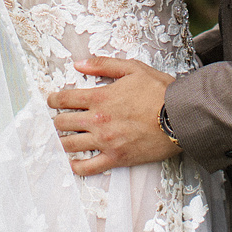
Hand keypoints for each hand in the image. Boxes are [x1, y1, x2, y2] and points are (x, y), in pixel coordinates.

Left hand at [46, 57, 178, 175]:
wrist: (181, 116)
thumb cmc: (159, 91)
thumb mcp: (132, 68)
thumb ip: (103, 65)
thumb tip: (79, 64)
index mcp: (100, 97)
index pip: (65, 99)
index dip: (53, 99)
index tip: (51, 101)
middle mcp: (98, 120)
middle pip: (63, 122)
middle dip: (56, 120)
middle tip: (56, 120)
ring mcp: (106, 141)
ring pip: (70, 145)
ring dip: (60, 141)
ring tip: (59, 140)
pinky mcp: (117, 158)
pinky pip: (89, 167)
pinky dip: (76, 167)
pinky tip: (72, 163)